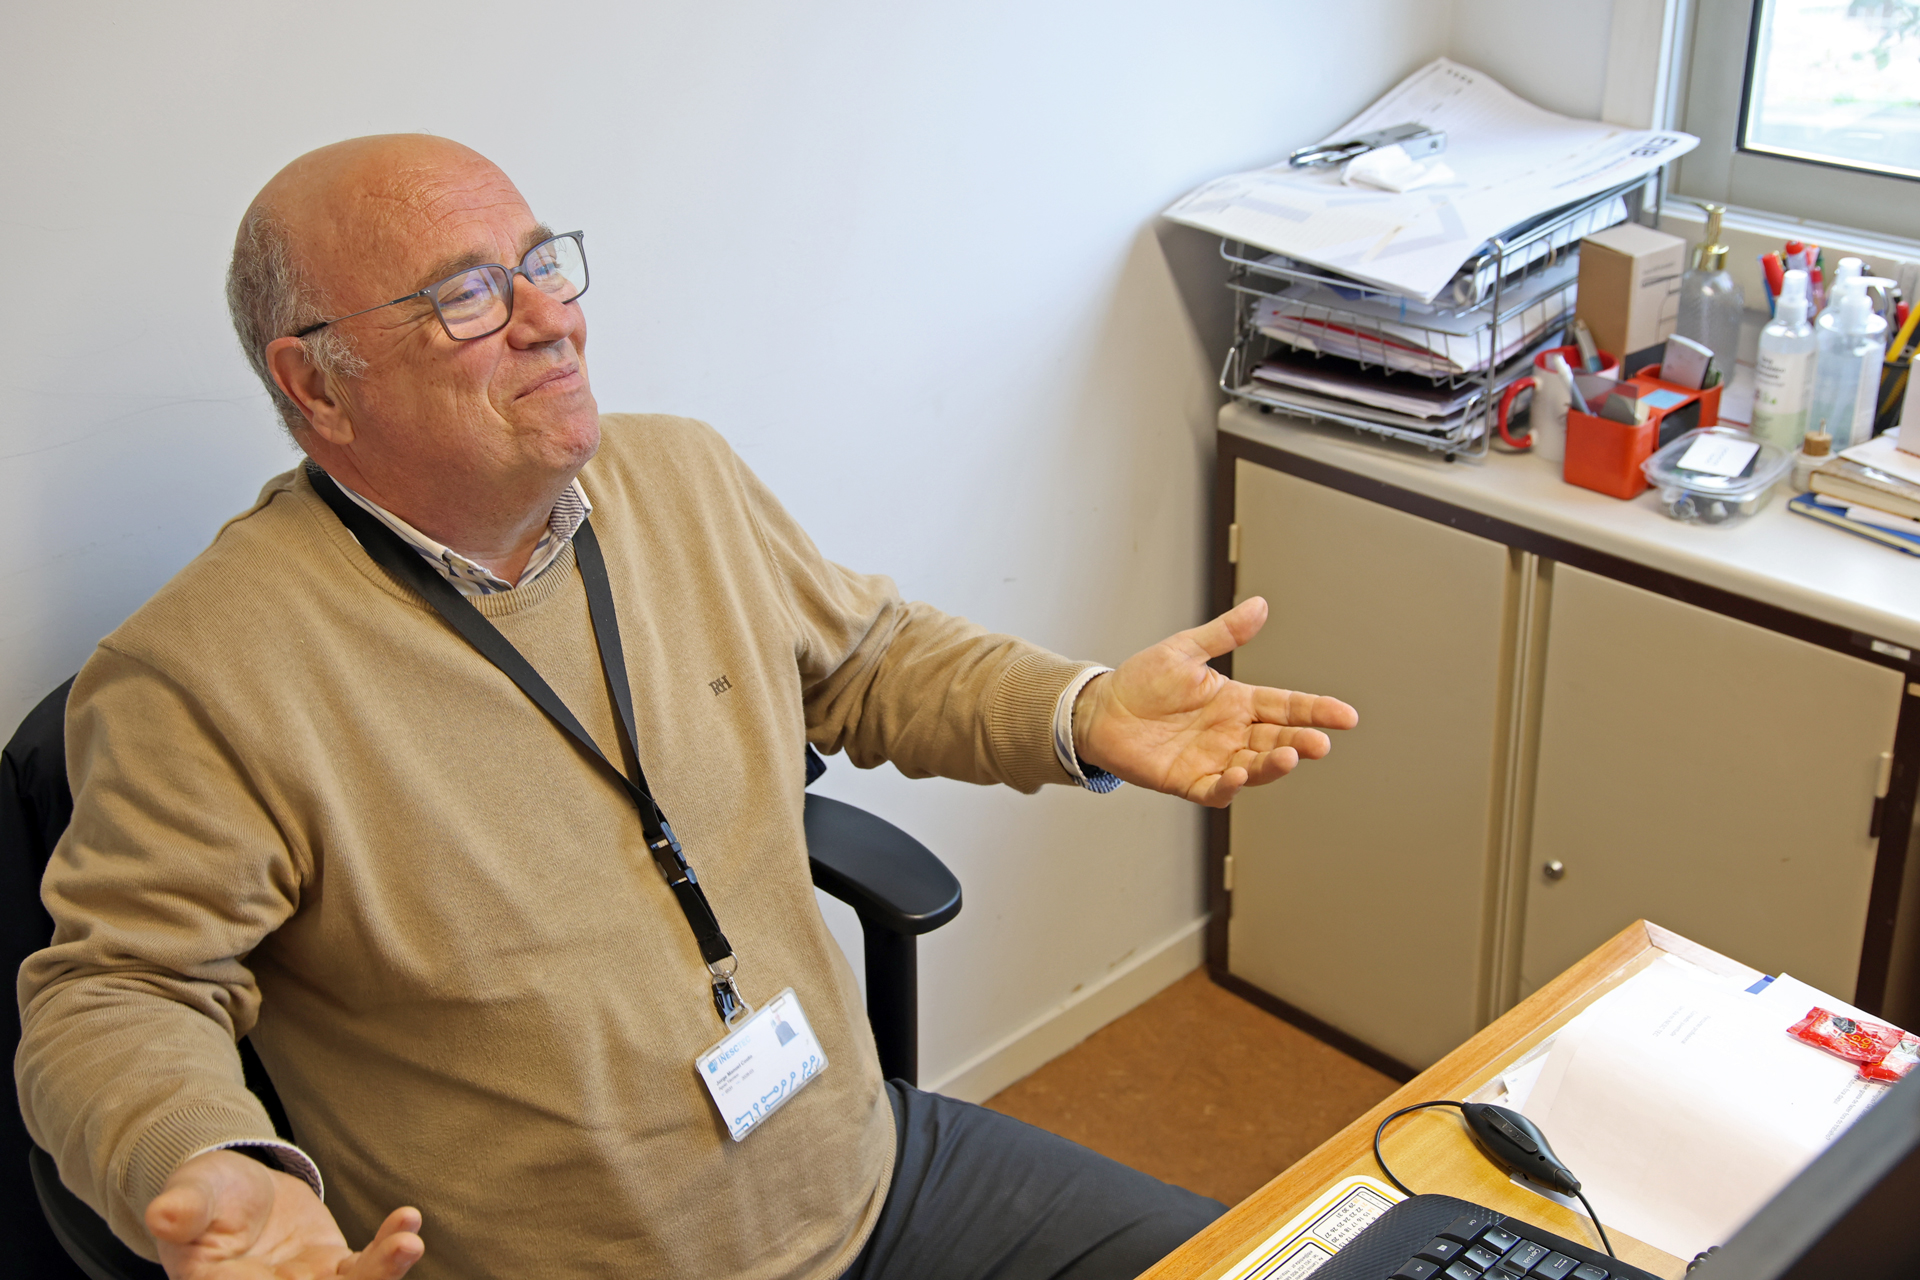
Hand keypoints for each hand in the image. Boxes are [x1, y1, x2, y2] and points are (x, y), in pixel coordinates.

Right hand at [146, 1149, 422, 1279]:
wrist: (234, 1192)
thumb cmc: (203, 1196)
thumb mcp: (189, 1194)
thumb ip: (182, 1208)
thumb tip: (161, 1214)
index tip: (298, 1277)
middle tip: (381, 1266)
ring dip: (381, 1274)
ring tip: (407, 1245)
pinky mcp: (334, 1268)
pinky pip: (367, 1266)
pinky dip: (391, 1247)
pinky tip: (408, 1221)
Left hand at [1072, 597, 1356, 807]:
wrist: (1101, 710)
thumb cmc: (1141, 681)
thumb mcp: (1185, 651)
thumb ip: (1224, 634)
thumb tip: (1259, 606)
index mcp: (1236, 701)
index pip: (1287, 706)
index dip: (1316, 711)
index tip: (1345, 716)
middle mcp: (1232, 733)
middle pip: (1278, 739)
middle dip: (1302, 741)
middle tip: (1319, 743)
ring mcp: (1214, 759)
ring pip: (1256, 766)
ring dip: (1273, 764)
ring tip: (1288, 756)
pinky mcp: (1189, 781)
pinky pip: (1217, 788)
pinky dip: (1230, 785)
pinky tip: (1239, 774)